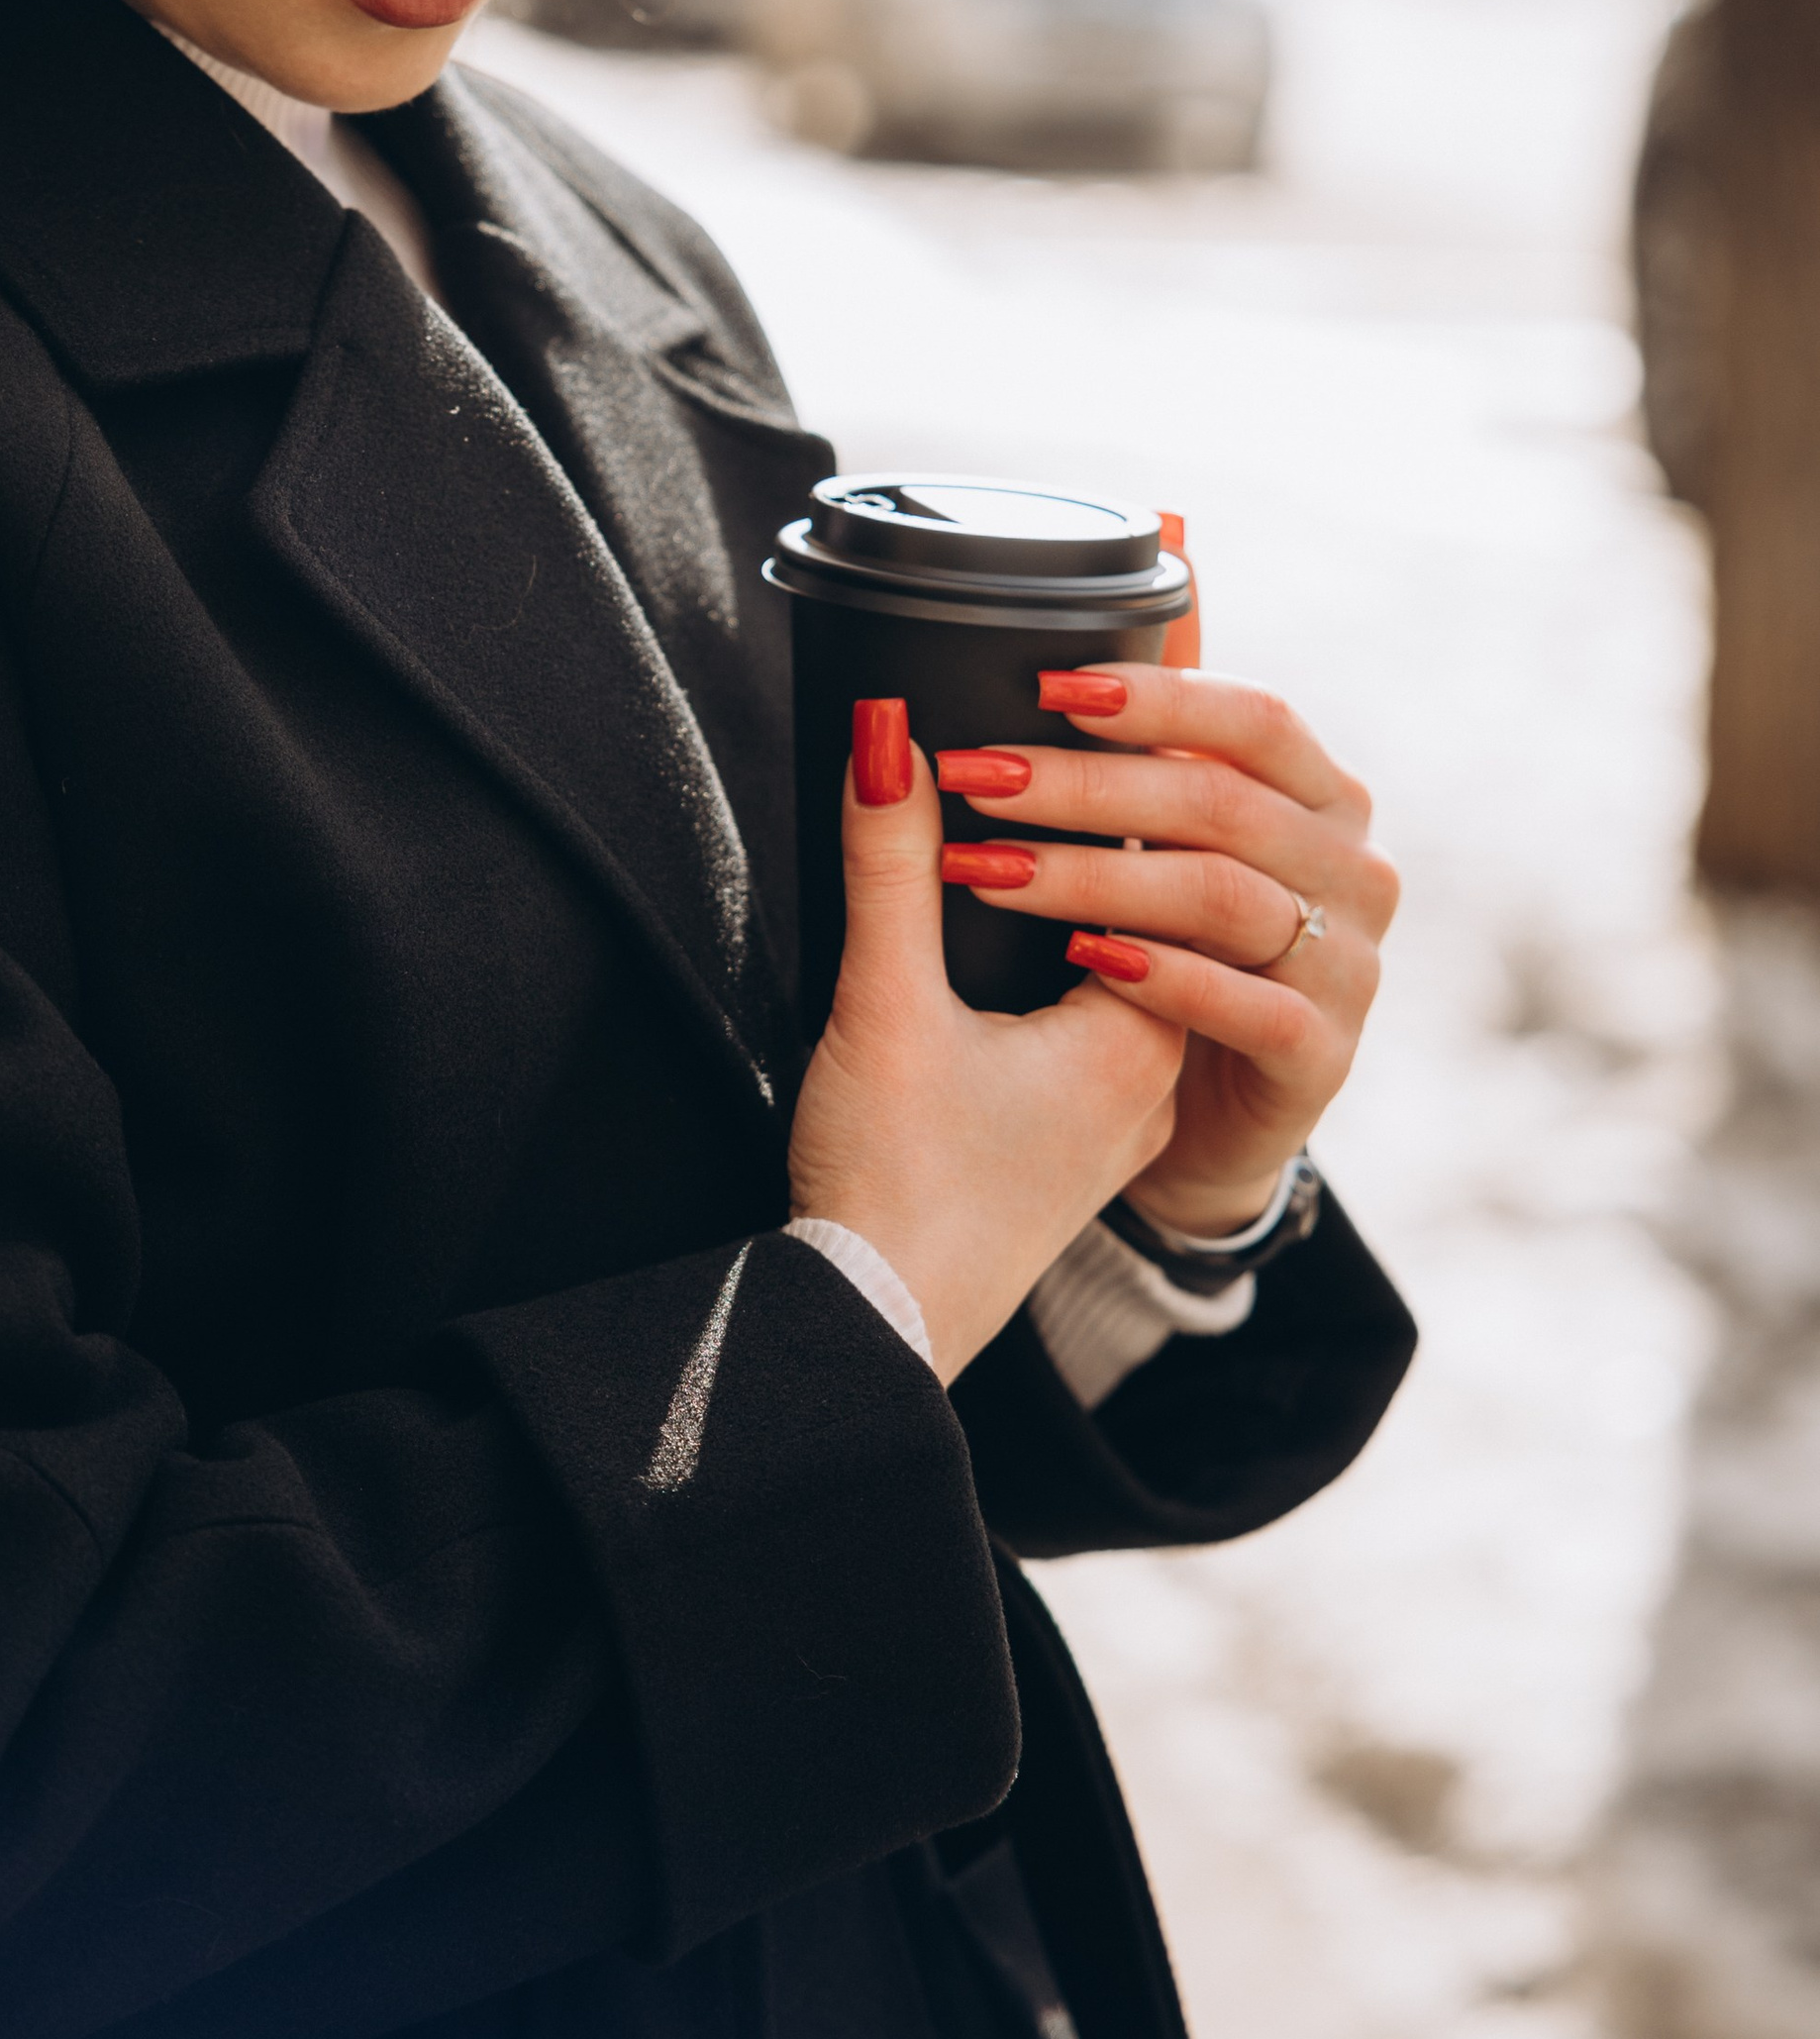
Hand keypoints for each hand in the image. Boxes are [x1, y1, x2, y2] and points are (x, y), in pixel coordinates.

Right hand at [786, 708, 1188, 1383]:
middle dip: (1108, 822)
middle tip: (1048, 738)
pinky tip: (1017, 927)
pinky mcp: (1078, 1141)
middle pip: (1160, 906)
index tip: (1069, 706)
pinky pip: (1107, 1012)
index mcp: (1142, 1031)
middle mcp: (1156, 1071)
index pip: (1163, 864)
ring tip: (1029, 816)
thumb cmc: (891, 1185)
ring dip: (1093, 889)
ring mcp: (1124, 1114)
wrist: (874, 1331)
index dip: (1115, 780)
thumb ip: (887, 864)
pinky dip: (1077, 948)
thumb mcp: (881, 1005)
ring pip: (1134, 962)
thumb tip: (889, 731)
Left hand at [935, 665, 1397, 1237]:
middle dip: (1082, 784)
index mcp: (1325, 799)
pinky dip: (1159, 977)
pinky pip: (1246, 1006)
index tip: (1045, 687)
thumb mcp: (1169, 851)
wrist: (1209, 1124)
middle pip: (1219, 803)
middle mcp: (1354, 870)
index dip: (1156, 696)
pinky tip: (1081, 960)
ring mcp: (1350, 965)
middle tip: (975, 776)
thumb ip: (1144, 759)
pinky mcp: (1322, 1056)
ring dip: (1092, 876)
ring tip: (988, 868)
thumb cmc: (1177, 954)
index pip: (1256, 719)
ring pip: (1219, 897)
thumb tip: (1063, 650)